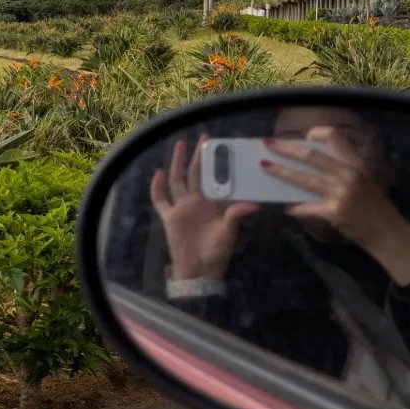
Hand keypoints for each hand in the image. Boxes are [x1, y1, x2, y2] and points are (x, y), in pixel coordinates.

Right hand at [149, 135, 256, 280]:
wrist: (199, 271)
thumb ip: (235, 216)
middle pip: (196, 174)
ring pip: (178, 180)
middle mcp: (197, 202)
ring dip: (178, 163)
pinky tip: (158, 174)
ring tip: (180, 145)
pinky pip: (160, 200)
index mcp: (213, 204)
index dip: (217, 163)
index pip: (215, 178)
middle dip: (199, 156)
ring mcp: (182, 208)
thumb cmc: (217, 252)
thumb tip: (252, 204)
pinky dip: (157, 188)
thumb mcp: (229, 233)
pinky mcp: (169, 217)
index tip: (220, 146)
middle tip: (204, 137)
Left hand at [262, 128, 409, 285]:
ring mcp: (340, 193)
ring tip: (265, 167)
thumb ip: (343, 168)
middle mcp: (348, 174)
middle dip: (286, 149)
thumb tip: (313, 159)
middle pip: (310, 156)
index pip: (334, 137)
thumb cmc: (375, 205)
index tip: (302, 136)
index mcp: (355, 163)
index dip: (316, 133)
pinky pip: (307, 208)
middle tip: (268, 144)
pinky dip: (295, 208)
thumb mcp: (364, 179)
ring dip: (281, 172)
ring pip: (303, 178)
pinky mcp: (334, 212)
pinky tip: (286, 208)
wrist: (387, 231)